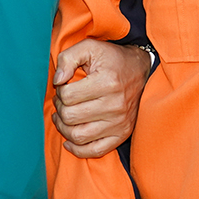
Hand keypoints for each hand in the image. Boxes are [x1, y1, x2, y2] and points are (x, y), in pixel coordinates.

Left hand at [53, 40, 149, 157]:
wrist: (141, 70)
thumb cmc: (112, 59)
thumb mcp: (90, 47)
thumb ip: (68, 58)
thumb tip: (57, 81)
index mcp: (107, 82)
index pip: (67, 96)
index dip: (59, 91)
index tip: (63, 86)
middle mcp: (115, 105)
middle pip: (70, 117)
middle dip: (60, 109)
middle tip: (62, 101)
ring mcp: (119, 123)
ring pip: (78, 136)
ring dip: (64, 128)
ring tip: (64, 117)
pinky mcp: (122, 134)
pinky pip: (95, 151)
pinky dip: (78, 149)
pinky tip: (69, 140)